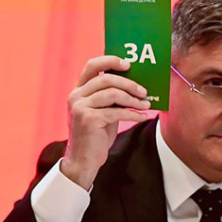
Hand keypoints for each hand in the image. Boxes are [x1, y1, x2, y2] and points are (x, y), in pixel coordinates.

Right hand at [62, 56, 150, 189]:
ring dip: (133, 99)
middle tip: (144, 90)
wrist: (83, 161)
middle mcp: (76, 96)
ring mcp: (80, 107)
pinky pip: (116, 111)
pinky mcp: (88, 119)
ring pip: (113, 93)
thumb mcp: (101, 112)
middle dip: (129, 83)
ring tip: (146, 104)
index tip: (128, 64)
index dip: (110, 61)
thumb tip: (134, 84)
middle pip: (107, 78)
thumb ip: (110, 97)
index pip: (92, 66)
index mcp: (78, 91)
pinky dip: (133, 114)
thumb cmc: (95, 136)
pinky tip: (142, 116)